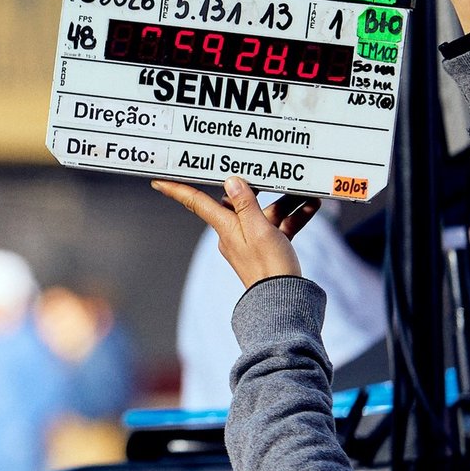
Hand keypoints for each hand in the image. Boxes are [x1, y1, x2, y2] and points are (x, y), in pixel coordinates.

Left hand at [151, 176, 318, 289]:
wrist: (285, 301)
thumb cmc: (269, 267)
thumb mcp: (259, 229)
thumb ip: (245, 204)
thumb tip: (230, 181)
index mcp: (225, 227)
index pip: (196, 202)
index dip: (176, 189)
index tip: (157, 180)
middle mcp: (234, 233)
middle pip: (240, 201)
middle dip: (258, 186)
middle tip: (263, 168)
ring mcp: (252, 241)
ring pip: (266, 212)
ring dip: (285, 202)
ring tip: (304, 190)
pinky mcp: (269, 248)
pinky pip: (280, 226)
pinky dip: (294, 216)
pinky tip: (312, 207)